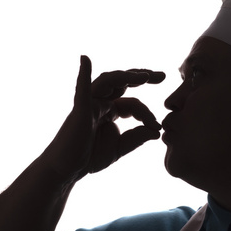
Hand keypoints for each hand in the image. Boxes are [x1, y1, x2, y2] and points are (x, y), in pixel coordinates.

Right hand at [42, 55, 164, 183]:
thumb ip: (137, 138)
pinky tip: (85, 60)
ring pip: (108, 81)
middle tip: (163, 76)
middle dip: (143, 77)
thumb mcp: (120, 148)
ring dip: (126, 76)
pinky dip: (82, 73)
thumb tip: (157, 130)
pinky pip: (81, 89)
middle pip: (123, 83)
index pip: (134, 104)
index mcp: (110, 111)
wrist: (67, 170)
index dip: (147, 113)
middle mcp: (100, 103)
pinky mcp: (79, 110)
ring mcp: (89, 104)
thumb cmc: (89, 158)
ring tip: (145, 77)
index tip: (157, 126)